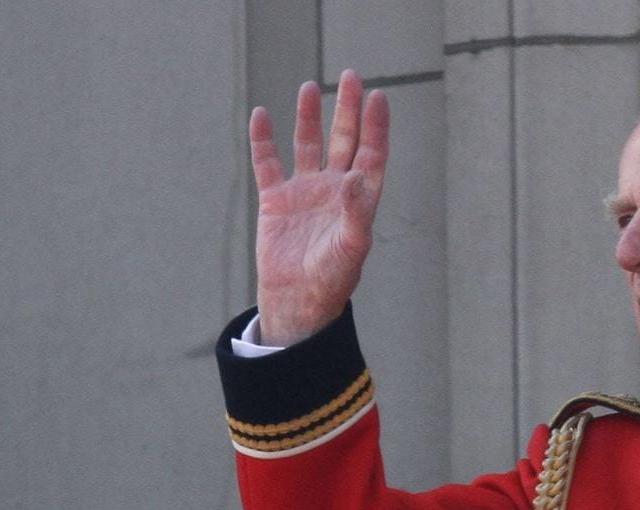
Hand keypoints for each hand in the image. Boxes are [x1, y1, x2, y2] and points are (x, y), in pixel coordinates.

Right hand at [250, 69, 389, 346]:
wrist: (295, 302)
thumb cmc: (331, 281)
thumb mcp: (350, 248)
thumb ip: (356, 211)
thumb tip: (356, 174)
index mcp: (358, 200)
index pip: (371, 154)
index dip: (375, 126)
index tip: (377, 98)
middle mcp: (333, 190)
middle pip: (343, 140)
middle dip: (347, 110)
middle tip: (351, 76)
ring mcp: (304, 193)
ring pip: (307, 145)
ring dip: (309, 117)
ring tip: (308, 87)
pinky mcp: (275, 201)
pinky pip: (268, 164)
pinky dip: (263, 141)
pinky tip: (262, 116)